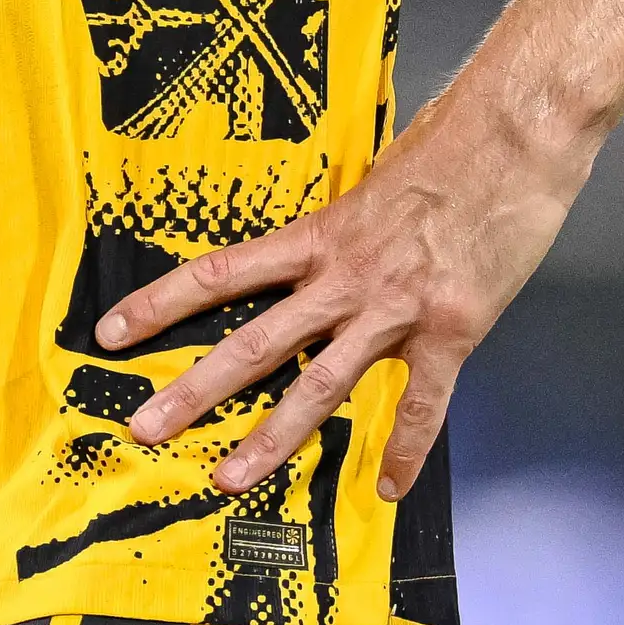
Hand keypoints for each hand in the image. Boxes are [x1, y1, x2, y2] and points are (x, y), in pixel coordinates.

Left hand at [96, 86, 594, 496]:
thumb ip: (344, 232)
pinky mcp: (451, 329)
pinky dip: (407, 451)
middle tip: (143, 429)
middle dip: (194, 390)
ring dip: (272, 437)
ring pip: (319, 384)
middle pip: (254, 342)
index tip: (111, 333)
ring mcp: (395, 307)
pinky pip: (422, 405)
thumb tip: (320, 253)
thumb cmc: (447, 147)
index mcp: (318, 236)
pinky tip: (390, 487)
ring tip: (230, 478)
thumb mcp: (373, 185)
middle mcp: (344, 276)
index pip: (220, 273)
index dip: (160, 305)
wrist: (512, 137)